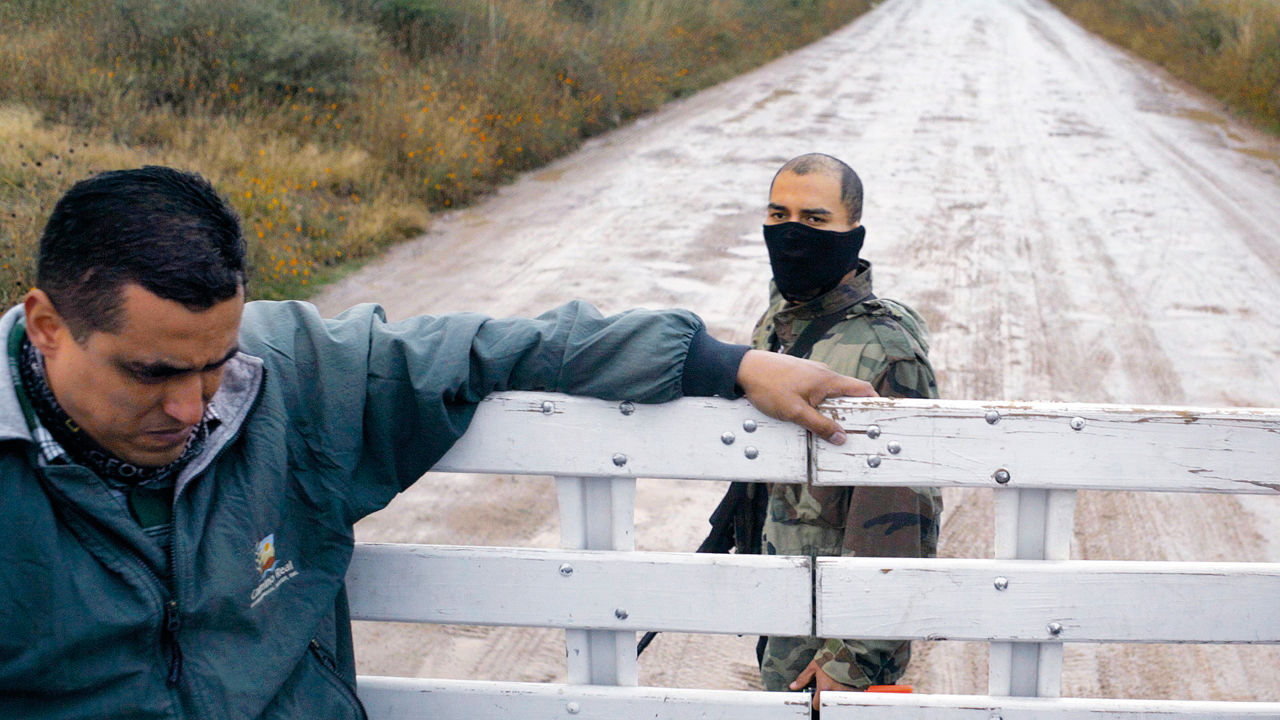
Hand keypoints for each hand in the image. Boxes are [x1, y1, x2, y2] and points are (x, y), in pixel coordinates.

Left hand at [735, 350, 875, 444]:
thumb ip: (819, 425)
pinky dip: (819, 403)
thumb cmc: (769, 386)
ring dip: (833, 409)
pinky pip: (816, 391)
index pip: (862, 389)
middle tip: (853, 430)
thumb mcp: (795, 412)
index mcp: (828, 380)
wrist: (744, 368)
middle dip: (851, 411)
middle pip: (847, 393)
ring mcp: (810, 372)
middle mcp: (823, 373)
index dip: (874, 402)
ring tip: (829, 426)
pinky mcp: (798, 375)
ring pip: (830, 393)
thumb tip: (841, 437)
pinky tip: (809, 414)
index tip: (879, 416)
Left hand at [790, 659, 853, 710]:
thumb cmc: (831, 657)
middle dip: (824, 697)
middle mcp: (835, 693)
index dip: (814, 701)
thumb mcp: (814, 666)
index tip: (815, 696)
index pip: (816, 705)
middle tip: (825, 688)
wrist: (848, 651)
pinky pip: (847, 696)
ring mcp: (845, 692)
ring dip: (834, 695)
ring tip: (835, 683)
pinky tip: (843, 683)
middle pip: (826, 703)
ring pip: (836, 700)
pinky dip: (844, 692)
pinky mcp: (854, 690)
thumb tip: (793, 686)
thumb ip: (803, 678)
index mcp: (824, 688)